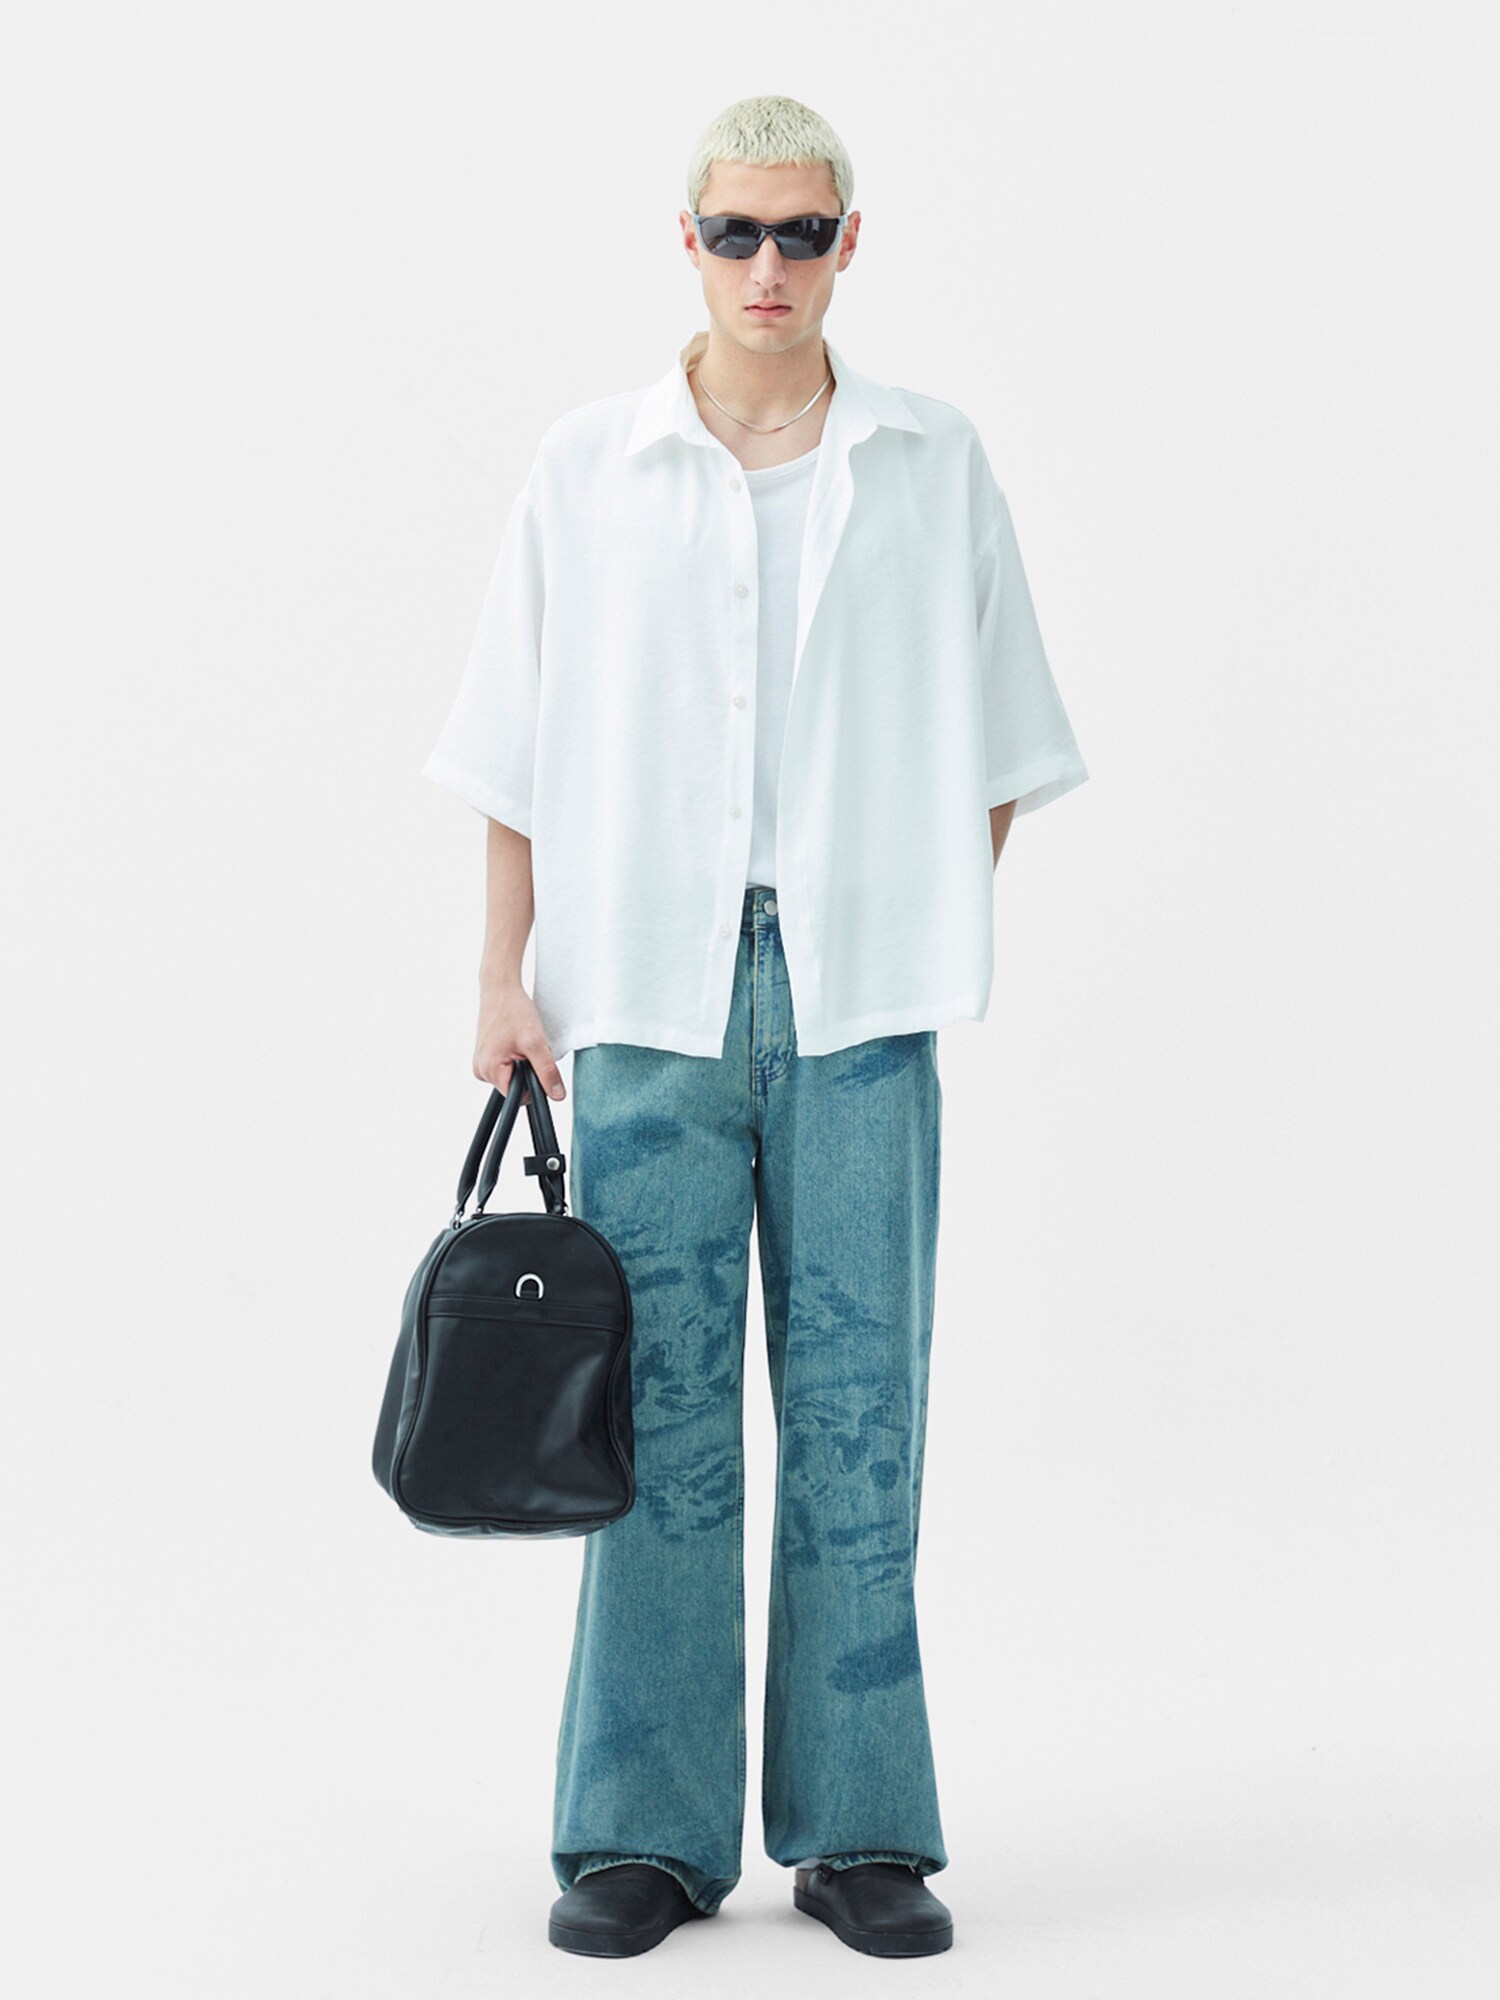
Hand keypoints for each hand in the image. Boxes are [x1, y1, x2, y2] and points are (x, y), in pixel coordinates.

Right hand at [474, 984, 565, 1103]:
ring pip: (512, 1076)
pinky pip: (506, 1067)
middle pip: (515, 1087)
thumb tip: (557, 1094)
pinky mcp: (486, 1056)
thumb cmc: (513, 1010)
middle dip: (527, 1070)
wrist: (501, 990)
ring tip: (520, 1041)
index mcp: (489, 1070)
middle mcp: (481, 1070)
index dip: (532, 1084)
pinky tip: (514, 1040)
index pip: (517, 1096)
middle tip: (528, 1047)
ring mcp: (482, 1063)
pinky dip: (516, 1057)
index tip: (535, 1064)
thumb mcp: (536, 1043)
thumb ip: (547, 1072)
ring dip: (522, 1063)